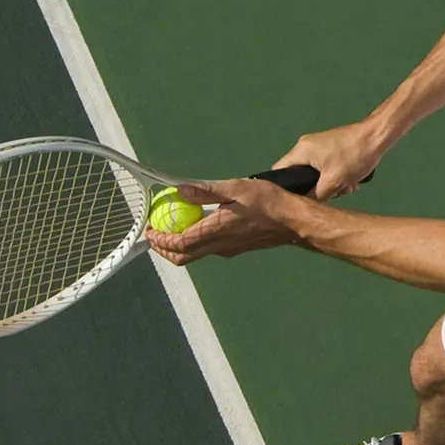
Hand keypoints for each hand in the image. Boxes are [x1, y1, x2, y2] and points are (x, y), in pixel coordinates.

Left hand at [146, 179, 296, 266]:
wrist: (293, 221)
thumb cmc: (268, 202)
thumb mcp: (236, 188)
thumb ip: (206, 190)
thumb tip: (179, 190)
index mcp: (215, 231)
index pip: (178, 243)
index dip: (160, 240)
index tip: (150, 229)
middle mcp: (218, 245)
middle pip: (182, 256)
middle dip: (164, 249)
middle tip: (155, 232)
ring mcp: (227, 249)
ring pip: (194, 255)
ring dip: (178, 246)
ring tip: (171, 228)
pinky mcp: (235, 248)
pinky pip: (207, 249)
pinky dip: (193, 242)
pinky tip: (197, 225)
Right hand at [274, 120, 385, 200]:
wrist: (377, 136)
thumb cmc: (354, 156)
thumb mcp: (334, 181)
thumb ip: (315, 196)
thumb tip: (304, 206)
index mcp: (301, 151)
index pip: (279, 172)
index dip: (284, 189)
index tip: (294, 202)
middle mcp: (305, 146)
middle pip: (300, 175)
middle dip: (317, 189)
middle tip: (332, 194)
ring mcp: (319, 146)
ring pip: (317, 174)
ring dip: (332, 184)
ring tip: (347, 186)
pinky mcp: (331, 148)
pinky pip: (326, 168)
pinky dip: (337, 176)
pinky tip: (351, 181)